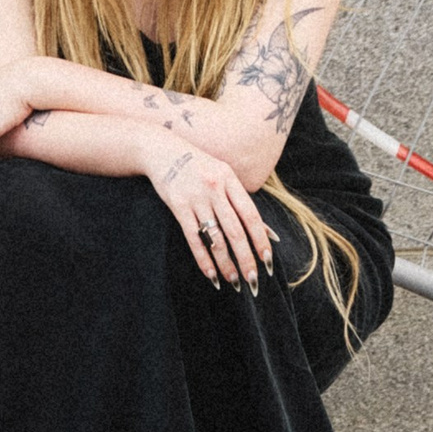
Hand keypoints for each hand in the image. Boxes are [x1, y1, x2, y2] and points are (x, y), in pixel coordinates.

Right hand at [143, 130, 273, 290]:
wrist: (161, 149)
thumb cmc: (198, 166)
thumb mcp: (224, 175)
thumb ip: (243, 202)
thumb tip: (271, 234)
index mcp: (229, 178)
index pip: (250, 215)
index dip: (261, 239)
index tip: (268, 260)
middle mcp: (214, 187)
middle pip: (235, 230)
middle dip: (246, 258)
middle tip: (253, 281)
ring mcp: (195, 196)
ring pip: (215, 237)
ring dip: (226, 263)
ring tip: (234, 282)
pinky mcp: (177, 204)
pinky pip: (193, 237)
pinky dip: (203, 259)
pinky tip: (211, 275)